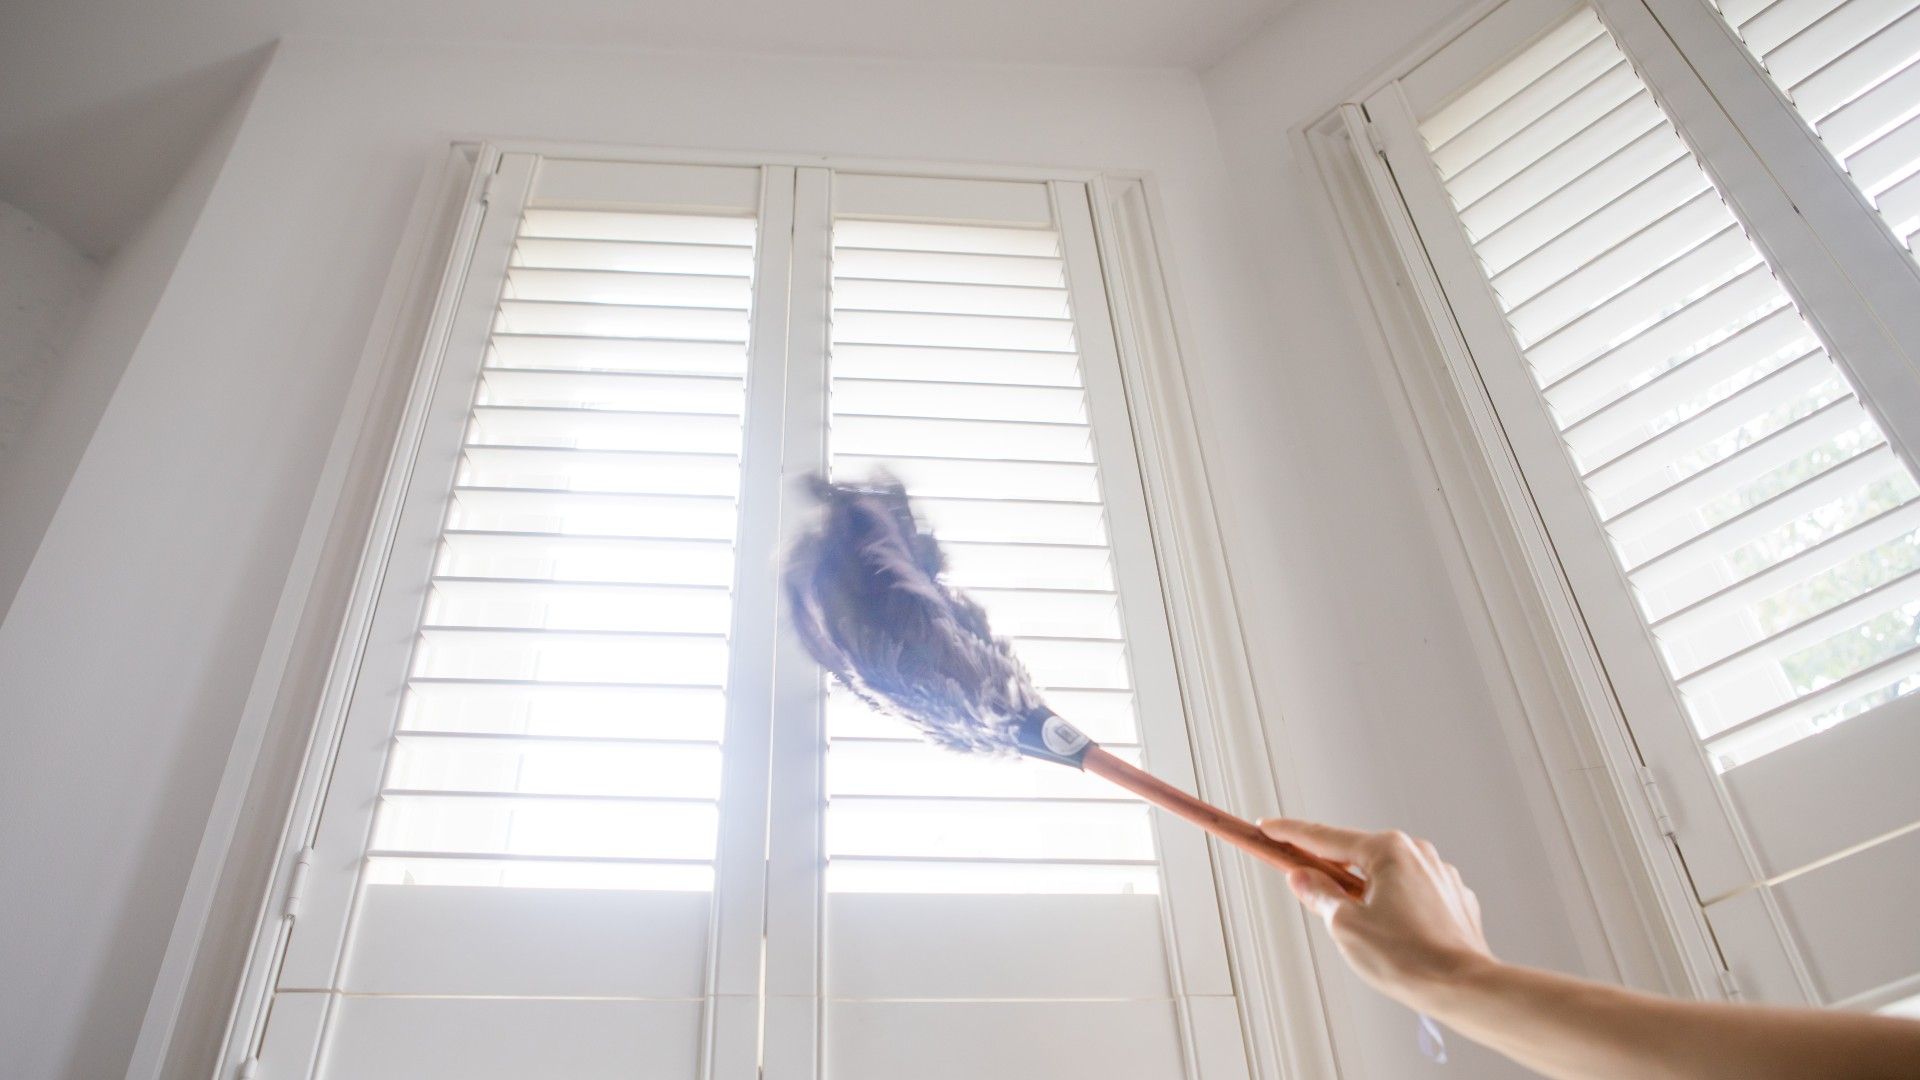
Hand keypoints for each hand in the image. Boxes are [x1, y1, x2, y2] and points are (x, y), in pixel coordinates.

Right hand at [1259, 819, 1492, 1011]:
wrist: (1464, 987)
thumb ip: (1319, 895)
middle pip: (1356, 854)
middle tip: (1300, 877)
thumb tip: (1302, 877)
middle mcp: (1417, 853)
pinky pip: (1410, 892)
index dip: (1290, 834)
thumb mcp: (1344, 926)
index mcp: (1388, 850)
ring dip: (1363, 889)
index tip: (1267, 828)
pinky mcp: (1452, 898)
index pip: (1325, 837)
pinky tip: (1388, 930)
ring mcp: (1438, 874)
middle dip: (1328, 867)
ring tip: (1352, 923)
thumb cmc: (1408, 959)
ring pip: (1385, 875)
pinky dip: (1392, 903)